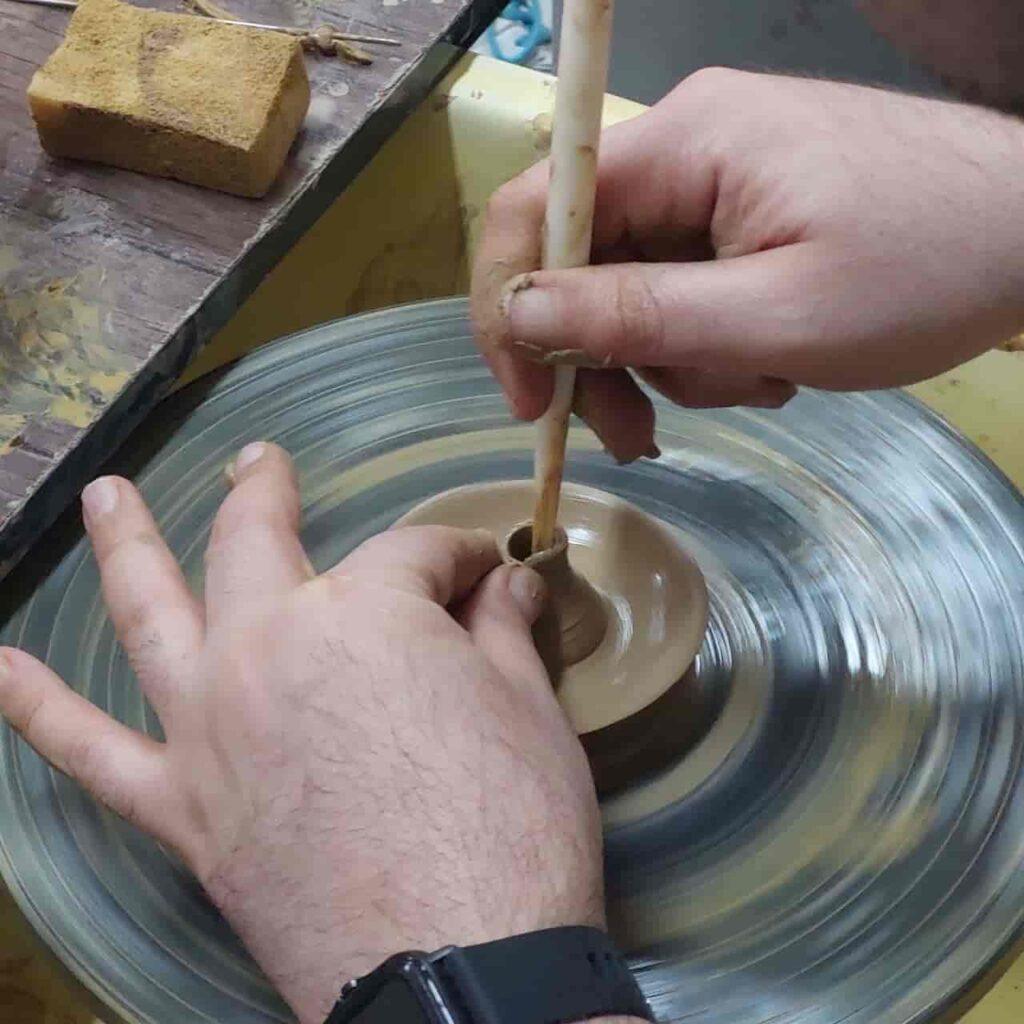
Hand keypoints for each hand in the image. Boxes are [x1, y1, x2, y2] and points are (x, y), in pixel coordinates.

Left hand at [0, 444, 603, 1023]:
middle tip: (263, 464)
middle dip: (266, 492)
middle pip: (258, 541)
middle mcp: (267, 645)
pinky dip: (41, 709)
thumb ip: (503, 630)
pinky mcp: (183, 807)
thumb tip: (510, 583)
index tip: (487, 572)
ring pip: (151, 613)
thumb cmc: (513, 828)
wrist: (462, 971)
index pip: (416, 553)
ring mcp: (211, 724)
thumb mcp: (530, 710)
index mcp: (364, 611)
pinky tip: (3, 672)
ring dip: (124, 545)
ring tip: (102, 498)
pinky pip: (92, 753)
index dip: (461, 556)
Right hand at [472, 69, 1023, 461]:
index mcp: (685, 141)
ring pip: (634, 287)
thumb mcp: (777, 316)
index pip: (535, 208)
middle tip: (633, 435)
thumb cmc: (928, 268)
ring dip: (671, 360)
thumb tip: (519, 314)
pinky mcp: (747, 214)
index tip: (529, 402)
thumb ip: (640, 315)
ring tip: (752, 387)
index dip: (509, 307)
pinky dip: (709, 344)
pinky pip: (685, 287)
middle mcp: (686, 146)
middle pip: (583, 260)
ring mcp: (718, 180)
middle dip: (603, 359)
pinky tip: (769, 365)